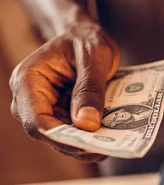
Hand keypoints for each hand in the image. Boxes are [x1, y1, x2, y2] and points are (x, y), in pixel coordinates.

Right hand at [9, 14, 119, 161]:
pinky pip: (73, 135)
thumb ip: (90, 88)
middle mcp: (29, 100)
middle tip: (108, 147)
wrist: (85, 37)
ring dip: (87, 145)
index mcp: (28, 80)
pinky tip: (112, 139)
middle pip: (49, 134)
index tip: (88, 143)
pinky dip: (91, 139)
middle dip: (78, 144)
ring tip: (115, 144)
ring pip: (62, 140)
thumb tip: (87, 123)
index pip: (36, 119)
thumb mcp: (94, 56)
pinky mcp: (59, 118)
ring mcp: (44, 110)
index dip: (60, 136)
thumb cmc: (85, 40)